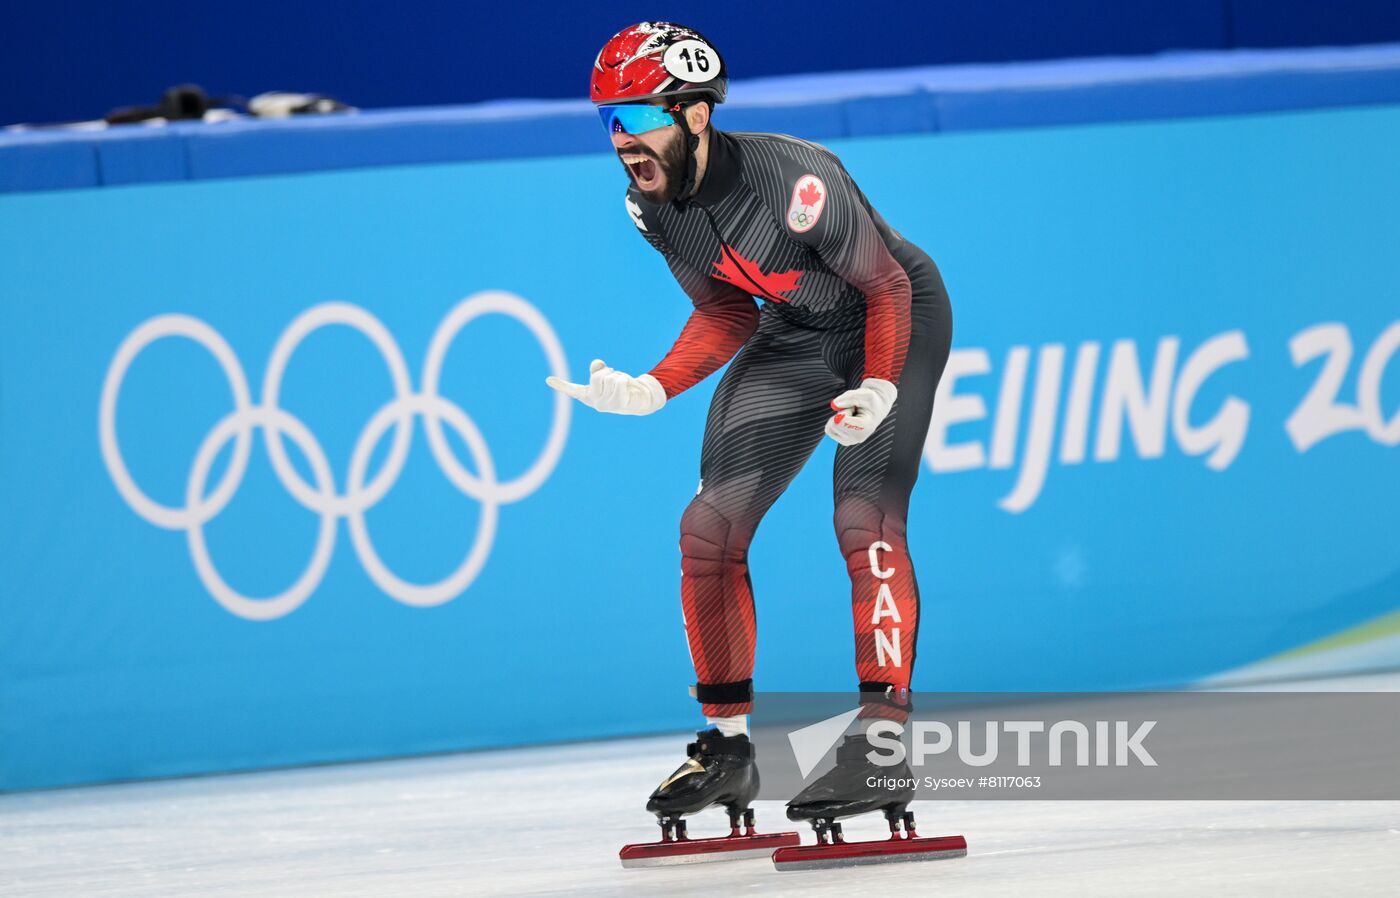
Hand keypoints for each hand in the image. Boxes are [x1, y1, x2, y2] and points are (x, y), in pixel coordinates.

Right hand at [546, 359, 666, 415]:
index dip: (560, 384)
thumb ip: (599, 369)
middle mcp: (594, 402)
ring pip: (610, 378)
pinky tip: (626, 387)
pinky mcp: (618, 404)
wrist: (637, 399)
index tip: (548, 379)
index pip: (572, 389)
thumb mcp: (607, 375)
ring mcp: (605, 405)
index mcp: (588, 395)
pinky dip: (624, 379)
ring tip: (621, 385)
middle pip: (597, 376)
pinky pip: (619, 382)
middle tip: (614, 378)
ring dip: (618, 376)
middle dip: (608, 372)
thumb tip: (597, 364)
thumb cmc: (618, 386)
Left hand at [825, 378, 896, 445]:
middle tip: (854, 411)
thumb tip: (834, 404)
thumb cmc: (870, 400)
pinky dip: (835, 422)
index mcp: (865, 428)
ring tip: (852, 415)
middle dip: (842, 414)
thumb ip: (849, 397)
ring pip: (830, 427)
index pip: (840, 422)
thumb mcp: (864, 393)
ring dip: (838, 418)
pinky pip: (829, 430)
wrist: (876, 408)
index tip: (855, 409)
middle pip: (834, 424)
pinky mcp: (844, 441)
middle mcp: (857, 438)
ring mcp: (850, 441)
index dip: (845, 411)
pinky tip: (848, 421)